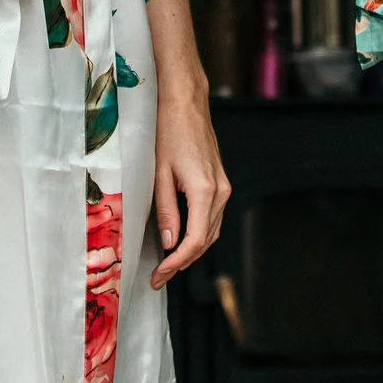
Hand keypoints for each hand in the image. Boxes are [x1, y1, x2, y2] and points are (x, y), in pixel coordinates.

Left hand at [150, 83, 228, 288]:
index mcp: (205, 191)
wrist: (186, 104)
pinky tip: (181, 240)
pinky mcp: (221, 183)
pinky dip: (199, 234)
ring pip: (211, 232)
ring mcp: (224, 187)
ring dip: (191, 251)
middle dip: (182, 262)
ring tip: (167, 265)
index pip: (195, 241)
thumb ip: (166, 211)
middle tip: (158, 278)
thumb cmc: (168, 133)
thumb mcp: (159, 174)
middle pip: (205, 241)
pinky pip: (213, 218)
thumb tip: (169, 243)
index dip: (176, 263)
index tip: (159, 276)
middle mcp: (220, 192)